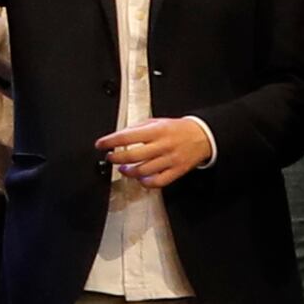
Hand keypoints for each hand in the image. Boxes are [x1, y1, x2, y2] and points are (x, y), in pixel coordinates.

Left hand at [98, 114, 214, 188]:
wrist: (202, 136)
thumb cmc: (177, 129)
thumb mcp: (157, 122)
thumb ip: (138, 128)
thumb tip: (118, 136)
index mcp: (156, 131)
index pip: (127, 136)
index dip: (110, 141)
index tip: (100, 144)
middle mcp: (162, 145)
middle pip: (133, 156)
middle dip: (116, 158)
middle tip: (110, 158)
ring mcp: (170, 160)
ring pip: (143, 171)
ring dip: (128, 172)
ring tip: (123, 168)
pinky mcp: (177, 171)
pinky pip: (158, 181)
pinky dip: (146, 182)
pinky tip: (140, 178)